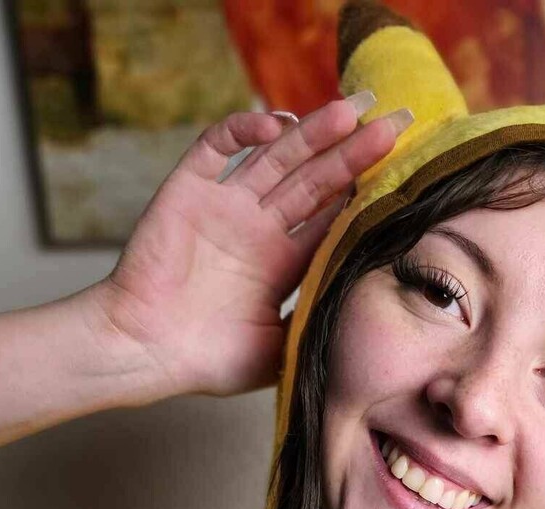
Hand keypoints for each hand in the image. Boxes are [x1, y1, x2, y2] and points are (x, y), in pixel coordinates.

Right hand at [93, 97, 407, 398]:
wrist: (144, 350)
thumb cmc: (206, 361)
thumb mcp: (280, 350)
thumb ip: (316, 325)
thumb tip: (367, 323)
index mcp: (283, 263)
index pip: (331, 218)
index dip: (363, 194)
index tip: (400, 175)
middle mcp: (259, 228)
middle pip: (314, 179)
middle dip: (352, 152)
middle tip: (392, 125)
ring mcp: (225, 205)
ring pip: (276, 157)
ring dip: (312, 133)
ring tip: (350, 111)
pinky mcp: (189, 189)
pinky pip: (217, 146)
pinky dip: (244, 129)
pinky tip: (276, 125)